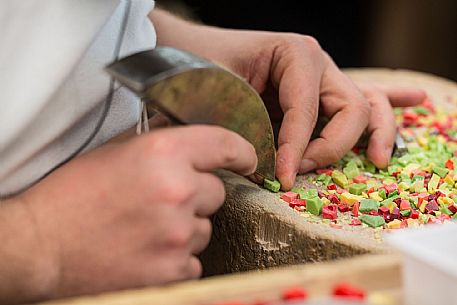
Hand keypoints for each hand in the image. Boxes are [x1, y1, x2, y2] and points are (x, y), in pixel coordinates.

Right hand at [10, 125, 256, 300]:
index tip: (246, 160)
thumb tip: (192, 139)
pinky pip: (194, 260)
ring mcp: (177, 234)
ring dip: (185, 228)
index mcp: (163, 153)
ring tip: (147, 229)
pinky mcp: (173, 271)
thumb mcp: (116, 152)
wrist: (40, 245)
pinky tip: (146, 252)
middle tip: (163, 202)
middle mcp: (177, 190)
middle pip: (217, 192)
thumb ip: (160, 142)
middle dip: (197, 196)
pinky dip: (176, 258)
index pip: (226, 144)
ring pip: (205, 228)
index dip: (242, 152)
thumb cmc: (73, 195)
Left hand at [151, 10, 425, 188]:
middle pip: (351, 108)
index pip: (307, 110)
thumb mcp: (220, 93)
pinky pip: (360, 98)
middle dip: (331, 145)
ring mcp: (322, 78)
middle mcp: (316, 64)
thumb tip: (268, 165)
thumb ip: (245, 124)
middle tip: (304, 169)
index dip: (297, 147)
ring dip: (376, 132)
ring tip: (376, 158)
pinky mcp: (318, 92)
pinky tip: (416, 101)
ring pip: (364, 105)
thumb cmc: (202, 66)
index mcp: (295, 55)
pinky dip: (387, 105)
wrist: (190, 51)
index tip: (283, 178)